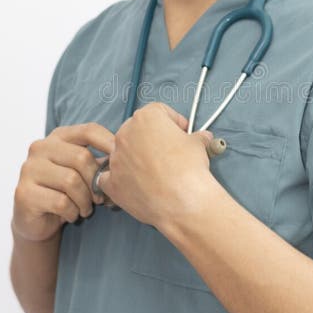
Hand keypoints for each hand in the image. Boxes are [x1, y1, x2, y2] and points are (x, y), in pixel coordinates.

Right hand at [12, 122, 116, 241]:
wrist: (36, 221)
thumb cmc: (65, 193)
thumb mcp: (84, 174)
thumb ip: (99, 163)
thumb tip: (125, 158)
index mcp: (57, 137)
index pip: (88, 130)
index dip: (109, 143)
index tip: (122, 160)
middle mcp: (40, 148)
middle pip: (81, 157)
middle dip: (96, 182)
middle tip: (99, 199)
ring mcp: (29, 169)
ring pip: (71, 181)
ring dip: (85, 201)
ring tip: (85, 209)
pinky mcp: (24, 192)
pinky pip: (61, 202)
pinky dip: (72, 212)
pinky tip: (70, 215)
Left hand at [95, 102, 213, 228]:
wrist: (182, 200)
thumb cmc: (189, 167)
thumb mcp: (199, 144)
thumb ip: (196, 137)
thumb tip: (202, 138)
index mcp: (146, 117)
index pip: (158, 112)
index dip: (173, 122)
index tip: (182, 133)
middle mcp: (125, 134)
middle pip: (136, 130)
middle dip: (151, 139)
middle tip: (168, 153)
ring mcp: (115, 158)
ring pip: (122, 153)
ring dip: (135, 159)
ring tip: (155, 173)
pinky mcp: (111, 182)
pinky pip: (109, 178)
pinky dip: (120, 180)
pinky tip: (136, 186)